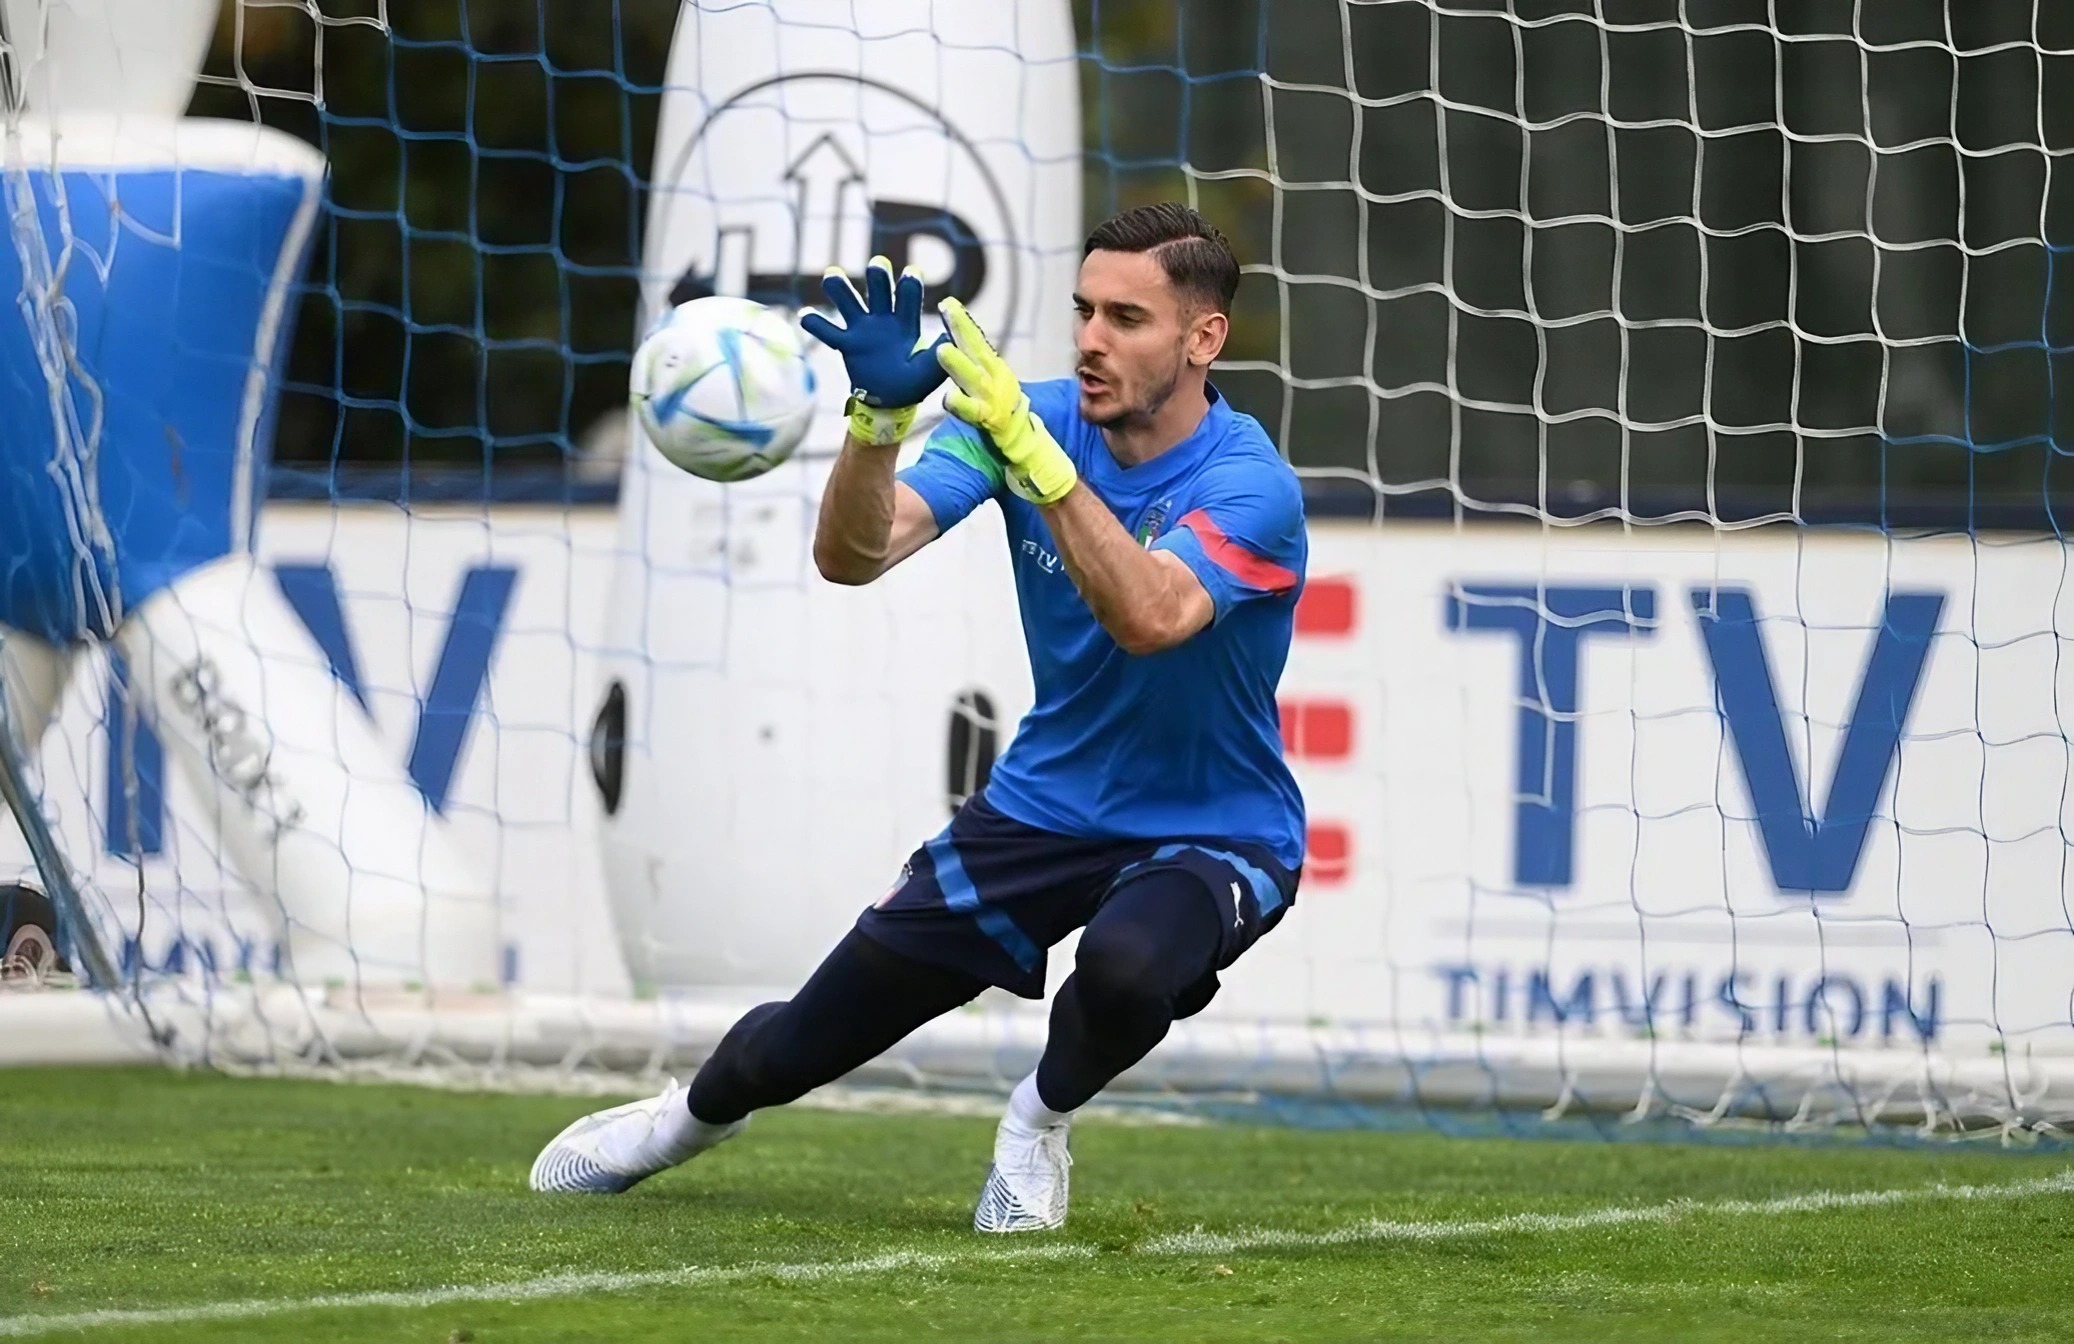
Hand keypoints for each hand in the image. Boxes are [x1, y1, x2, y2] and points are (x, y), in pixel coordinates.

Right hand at [799, 256, 947, 445]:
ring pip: (849, 302)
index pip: (908, 297)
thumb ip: (940, 352)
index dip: (910, 285)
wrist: (891, 402)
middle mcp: (884, 319)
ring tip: (833, 274)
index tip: (911, 273)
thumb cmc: (914, 383)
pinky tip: (805, 316)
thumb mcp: (931, 370)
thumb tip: (953, 333)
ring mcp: (863, 330)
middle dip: (878, 277)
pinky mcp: (847, 345)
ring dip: (841, 288)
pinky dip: (816, 324)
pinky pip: (829, 332)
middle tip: (877, 265)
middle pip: (879, 290)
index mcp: (906, 322)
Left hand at [934, 298, 1077, 505]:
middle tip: (946, 309)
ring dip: (958, 364)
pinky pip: (975, 412)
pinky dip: (962, 405)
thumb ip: (977, 370)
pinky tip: (948, 398)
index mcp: (996, 371)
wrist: (1031, 449)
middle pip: (977, 350)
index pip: (978, 342)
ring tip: (940, 350)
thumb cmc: (1007, 417)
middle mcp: (997, 381)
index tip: (948, 303)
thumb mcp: (993, 387)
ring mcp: (995, 400)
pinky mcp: (993, 422)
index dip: (963, 323)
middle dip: (961, 329)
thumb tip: (954, 350)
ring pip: (974, 378)